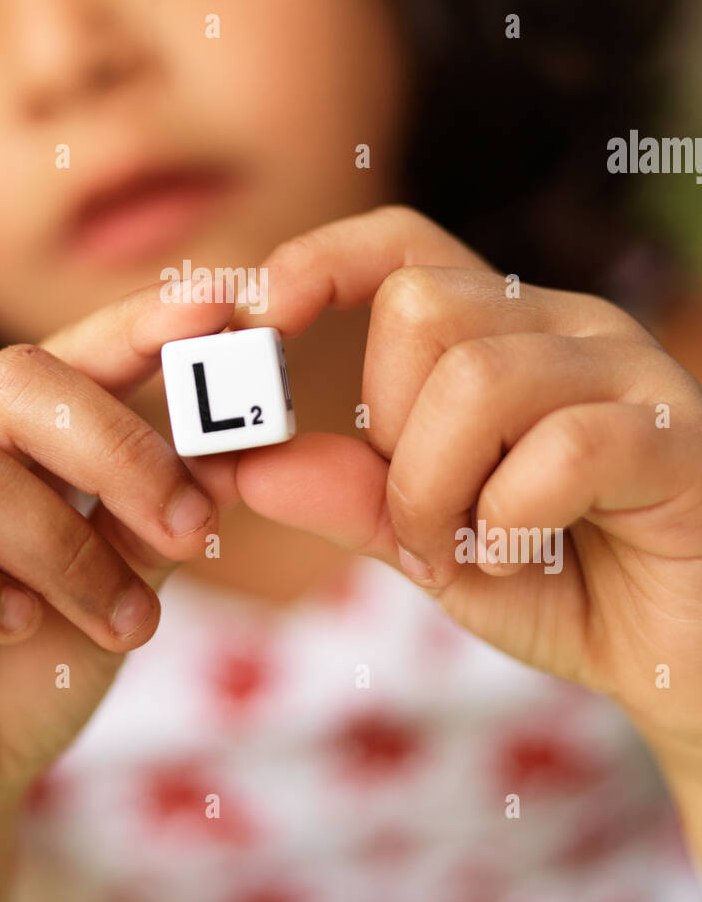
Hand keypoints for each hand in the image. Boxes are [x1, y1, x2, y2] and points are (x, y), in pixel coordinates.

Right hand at [0, 282, 229, 872]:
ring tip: (126, 624)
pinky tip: (15, 627)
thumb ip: (158, 524)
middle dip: (121, 449)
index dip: (140, 323)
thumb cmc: (25, 676)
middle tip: (196, 526)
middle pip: (12, 382)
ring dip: (66, 551)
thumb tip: (234, 455)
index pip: (69, 354)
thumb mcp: (115, 593)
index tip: (222, 305)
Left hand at [221, 206, 701, 756]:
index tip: (259, 315)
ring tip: (470, 549)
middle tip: (422, 522)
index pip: (404, 243)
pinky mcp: (679, 437)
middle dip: (388, 432)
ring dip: (440, 489)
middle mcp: (567, 326)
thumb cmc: (563, 583)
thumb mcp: (432, 542)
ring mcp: (629, 372)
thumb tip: (242, 462)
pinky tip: (526, 554)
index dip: (323, 261)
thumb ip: (348, 497)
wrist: (685, 658)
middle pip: (422, 307)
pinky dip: (515, 519)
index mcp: (503, 331)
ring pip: (481, 378)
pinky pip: (566, 447)